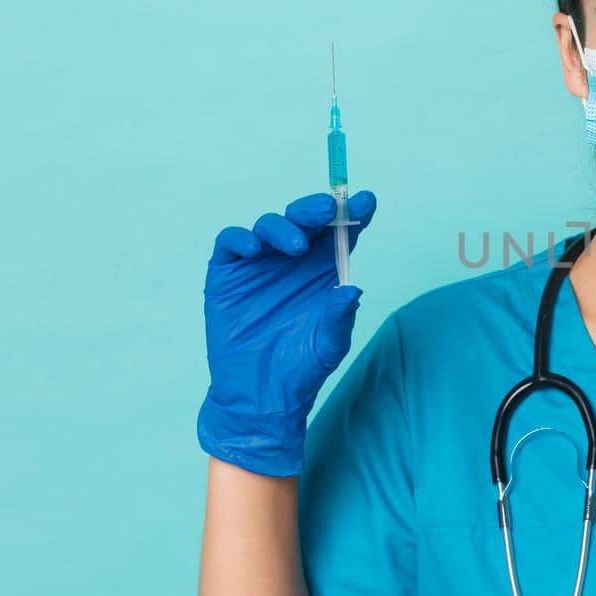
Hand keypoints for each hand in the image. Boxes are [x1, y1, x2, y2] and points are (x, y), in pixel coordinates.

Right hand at [197, 190, 377, 475]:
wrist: (259, 395)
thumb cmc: (301, 368)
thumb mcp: (329, 345)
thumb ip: (339, 317)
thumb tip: (353, 289)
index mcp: (323, 270)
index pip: (342, 233)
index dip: (355, 213)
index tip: (368, 200)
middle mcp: (293, 261)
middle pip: (306, 221)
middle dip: (318, 209)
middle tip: (329, 209)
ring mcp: (259, 264)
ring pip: (270, 225)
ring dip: (284, 226)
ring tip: (295, 246)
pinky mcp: (227, 274)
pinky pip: (231, 243)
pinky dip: (241, 239)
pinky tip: (255, 249)